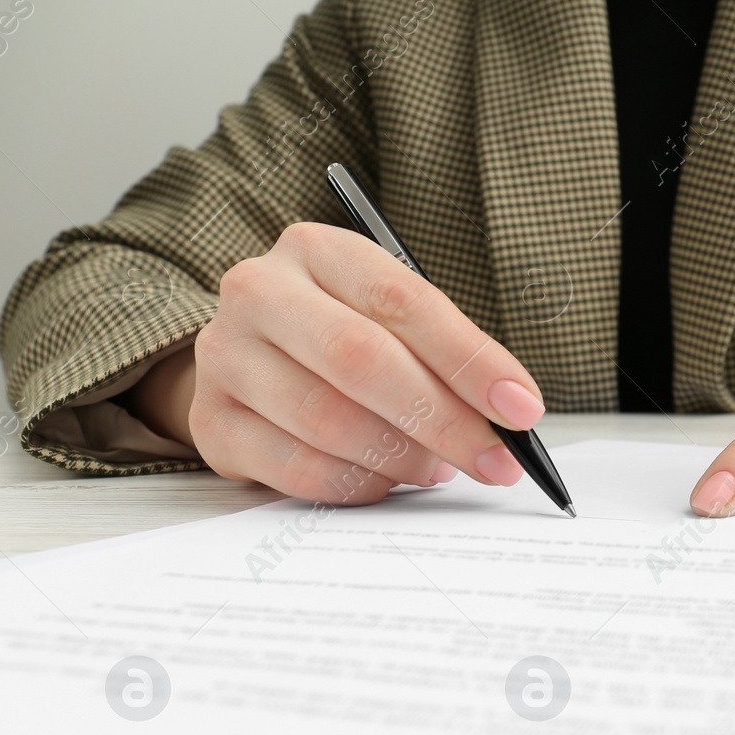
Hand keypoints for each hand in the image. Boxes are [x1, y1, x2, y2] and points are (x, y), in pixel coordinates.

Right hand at [129, 221, 544, 503]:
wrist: (250, 360)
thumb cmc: (341, 336)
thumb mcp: (391, 321)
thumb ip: (443, 357)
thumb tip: (512, 416)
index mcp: (317, 250)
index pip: (403, 301)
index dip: (470, 360)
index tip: (522, 408)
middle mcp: (260, 293)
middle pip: (362, 360)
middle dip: (443, 420)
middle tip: (495, 460)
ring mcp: (226, 357)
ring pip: (328, 420)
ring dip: (401, 457)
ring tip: (438, 469)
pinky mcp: (212, 423)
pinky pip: (297, 467)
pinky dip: (357, 484)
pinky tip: (386, 482)